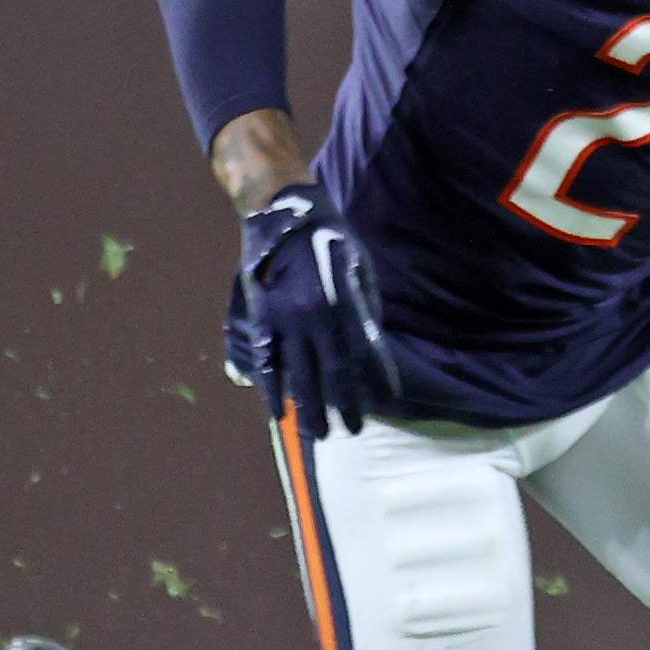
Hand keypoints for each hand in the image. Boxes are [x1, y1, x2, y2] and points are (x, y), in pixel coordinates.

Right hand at [224, 182, 399, 437]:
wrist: (284, 214)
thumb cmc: (331, 241)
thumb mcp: (359, 269)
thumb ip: (365, 309)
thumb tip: (371, 347)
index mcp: (345, 303)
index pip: (365, 352)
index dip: (376, 380)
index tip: (387, 404)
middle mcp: (316, 316)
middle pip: (333, 371)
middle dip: (344, 404)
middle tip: (351, 432)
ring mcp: (285, 319)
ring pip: (299, 373)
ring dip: (309, 407)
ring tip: (318, 434)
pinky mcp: (262, 318)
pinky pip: (267, 361)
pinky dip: (271, 389)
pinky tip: (277, 413)